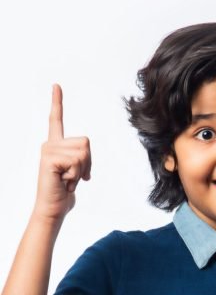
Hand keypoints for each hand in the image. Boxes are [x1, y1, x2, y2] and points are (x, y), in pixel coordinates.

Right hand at [33, 84, 91, 220]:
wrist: (53, 209)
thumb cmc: (64, 193)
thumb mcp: (76, 173)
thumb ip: (81, 160)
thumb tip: (85, 157)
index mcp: (55, 145)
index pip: (56, 120)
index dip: (57, 102)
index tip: (56, 85)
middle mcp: (49, 144)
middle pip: (86, 142)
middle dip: (88, 163)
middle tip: (74, 178)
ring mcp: (48, 150)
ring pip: (84, 153)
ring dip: (81, 171)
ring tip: (67, 180)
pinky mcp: (49, 158)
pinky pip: (77, 162)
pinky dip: (76, 176)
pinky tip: (64, 182)